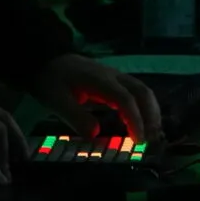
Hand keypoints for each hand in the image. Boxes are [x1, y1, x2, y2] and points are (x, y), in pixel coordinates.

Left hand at [30, 53, 163, 143]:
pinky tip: (140, 124)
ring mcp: (115, 77)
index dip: (135, 119)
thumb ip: (75, 117)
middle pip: (142, 91)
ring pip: (142, 91)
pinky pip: (135, 93)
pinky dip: (143, 108)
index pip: (125, 99)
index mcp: (99, 80)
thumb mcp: (56, 100)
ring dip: (151, 112)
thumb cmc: (52, 81)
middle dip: (151, 115)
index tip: (138, 140)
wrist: (48, 60)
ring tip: (151, 134)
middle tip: (151, 139)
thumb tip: (95, 134)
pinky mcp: (114, 82)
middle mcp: (112, 76)